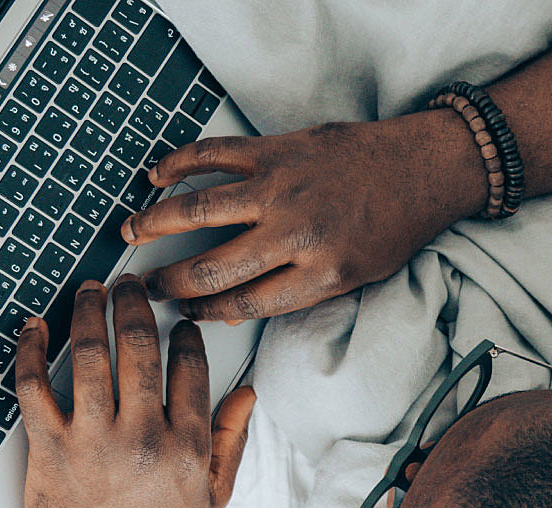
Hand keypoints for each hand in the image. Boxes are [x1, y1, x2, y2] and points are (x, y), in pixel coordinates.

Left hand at [14, 275, 258, 507]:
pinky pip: (34, 386)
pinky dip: (30, 350)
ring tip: (89, 290)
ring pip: (91, 354)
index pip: (189, 367)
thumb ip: (232, 441)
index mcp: (186, 445)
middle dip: (135, 304)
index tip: (176, 321)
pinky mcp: (49, 448)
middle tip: (130, 284)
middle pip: (139, 347)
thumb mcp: (213, 498)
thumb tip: (248, 393)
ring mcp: (93, 440)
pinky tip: (34, 326)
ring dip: (89, 311)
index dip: (183, 334)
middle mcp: (143, 435)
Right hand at [120, 117, 475, 323]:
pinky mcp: (276, 151)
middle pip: (213, 267)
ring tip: (130, 233)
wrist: (421, 167)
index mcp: (320, 275)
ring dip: (155, 223)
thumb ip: (294, 294)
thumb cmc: (391, 226)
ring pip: (199, 209)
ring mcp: (282, 188)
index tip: (185, 312)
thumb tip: (229, 311)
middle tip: (148, 285)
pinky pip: (215, 155)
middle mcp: (296, 234)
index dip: (206, 312)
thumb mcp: (354, 277)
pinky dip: (180, 163)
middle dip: (171, 281)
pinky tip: (157, 176)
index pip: (244, 304)